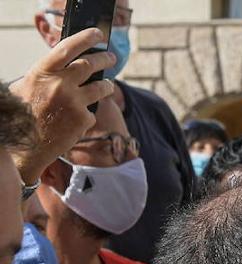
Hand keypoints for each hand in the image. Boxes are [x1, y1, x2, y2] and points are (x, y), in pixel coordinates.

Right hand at [8, 28, 114, 183]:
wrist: (26, 144)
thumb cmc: (24, 113)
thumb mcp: (28, 86)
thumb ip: (48, 75)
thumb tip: (68, 64)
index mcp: (43, 72)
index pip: (68, 48)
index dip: (86, 38)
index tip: (98, 35)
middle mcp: (60, 84)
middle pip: (91, 65)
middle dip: (104, 59)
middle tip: (111, 57)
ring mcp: (74, 102)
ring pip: (101, 87)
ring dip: (106, 85)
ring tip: (107, 85)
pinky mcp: (84, 119)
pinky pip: (92, 112)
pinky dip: (87, 114)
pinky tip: (76, 120)